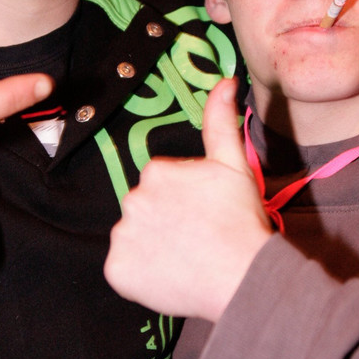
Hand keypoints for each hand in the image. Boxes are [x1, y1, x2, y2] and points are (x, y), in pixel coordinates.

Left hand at [105, 78, 271, 320]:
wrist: (242, 277)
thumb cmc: (242, 222)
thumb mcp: (235, 165)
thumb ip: (221, 122)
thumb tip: (224, 81)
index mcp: (155, 171)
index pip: (161, 185)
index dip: (184, 202)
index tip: (204, 215)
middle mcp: (131, 199)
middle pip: (145, 210)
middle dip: (165, 222)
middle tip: (196, 238)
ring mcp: (122, 236)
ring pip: (133, 239)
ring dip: (152, 248)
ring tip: (186, 259)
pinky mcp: (116, 270)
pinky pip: (124, 269)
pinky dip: (141, 275)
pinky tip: (168, 277)